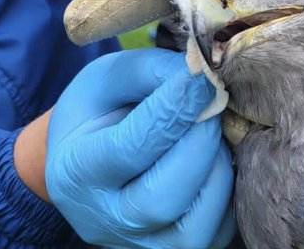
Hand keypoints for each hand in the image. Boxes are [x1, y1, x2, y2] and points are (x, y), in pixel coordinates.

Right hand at [46, 49, 235, 247]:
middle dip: (198, 144)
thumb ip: (148, 72)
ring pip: (195, 224)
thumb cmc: (95, 113)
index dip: (173, 110)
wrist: (84, 162)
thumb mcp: (105, 80)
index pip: (130, 147)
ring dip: (217, 167)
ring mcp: (141, 245)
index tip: (202, 77)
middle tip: (211, 105)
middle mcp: (104, 220)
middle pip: (162, 198)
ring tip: (210, 131)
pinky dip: (227, 190)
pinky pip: (218, 230)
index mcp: (75, 173)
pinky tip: (213, 157)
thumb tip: (202, 76)